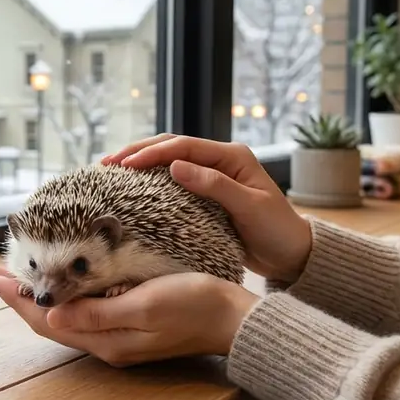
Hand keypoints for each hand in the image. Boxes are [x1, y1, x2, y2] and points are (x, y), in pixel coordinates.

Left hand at [0, 265, 260, 366]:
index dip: (17, 299)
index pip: (47, 320)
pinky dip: (67, 297)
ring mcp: (118, 336)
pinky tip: (65, 282)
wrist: (233, 319)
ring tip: (22, 274)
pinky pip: (85, 313)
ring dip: (42, 296)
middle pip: (51, 321)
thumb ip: (97, 314)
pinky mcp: (130, 324)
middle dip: (22, 297)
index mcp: (105, 340)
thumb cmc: (194, 305)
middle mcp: (106, 342)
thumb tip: (52, 316)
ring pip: (66, 317)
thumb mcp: (144, 305)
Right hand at [102, 134, 312, 283]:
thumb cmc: (276, 230)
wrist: (292, 254)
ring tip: (111, 171)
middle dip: (138, 152)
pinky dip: (150, 181)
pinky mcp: (206, 194)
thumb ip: (214, 185)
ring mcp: (212, 176)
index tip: (124, 164)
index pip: (183, 146)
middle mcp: (220, 160)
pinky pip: (173, 182)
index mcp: (232, 156)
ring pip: (169, 162)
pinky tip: (132, 189)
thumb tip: (175, 165)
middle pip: (172, 147)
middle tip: (107, 162)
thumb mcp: (249, 206)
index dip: (151, 153)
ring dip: (141, 164)